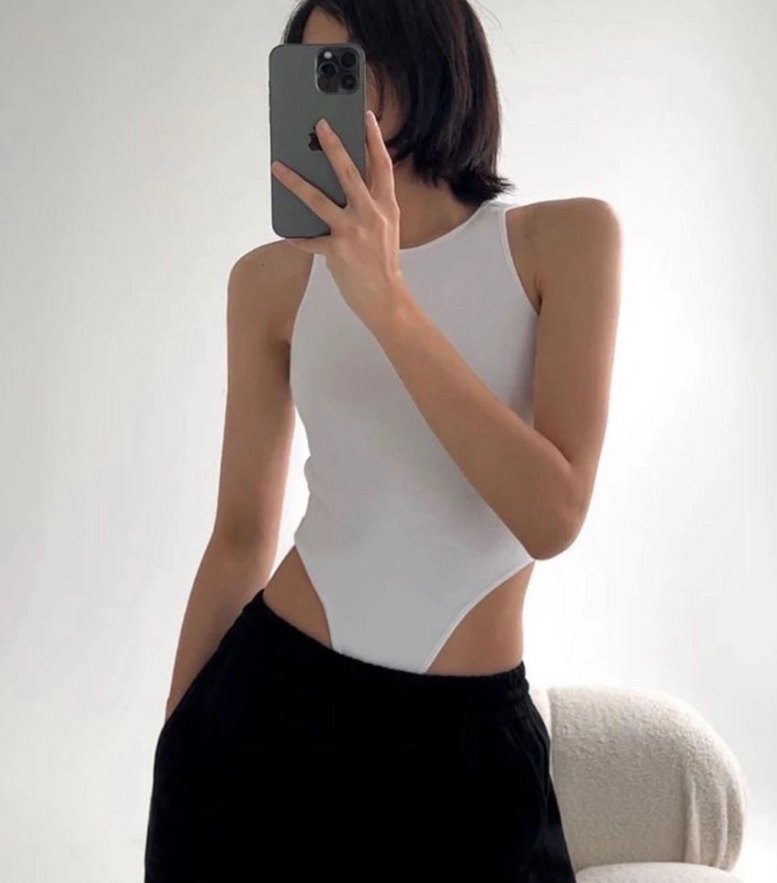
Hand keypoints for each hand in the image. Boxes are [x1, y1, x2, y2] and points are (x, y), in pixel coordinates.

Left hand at [270, 110, 407, 332]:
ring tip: (278, 166)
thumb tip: (347, 182)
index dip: (375, 139)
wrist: (386, 298)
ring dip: (295, 181)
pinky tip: (286, 231)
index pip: (382, 165)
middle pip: (348, 172)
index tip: (366, 117)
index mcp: (386, 206)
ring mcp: (353, 232)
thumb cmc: (382, 262)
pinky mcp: (337, 251)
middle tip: (318, 124)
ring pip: (319, 199)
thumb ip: (371, 203)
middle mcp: (371, 214)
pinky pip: (310, 239)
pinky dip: (297, 235)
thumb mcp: (386, 227)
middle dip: (332, 145)